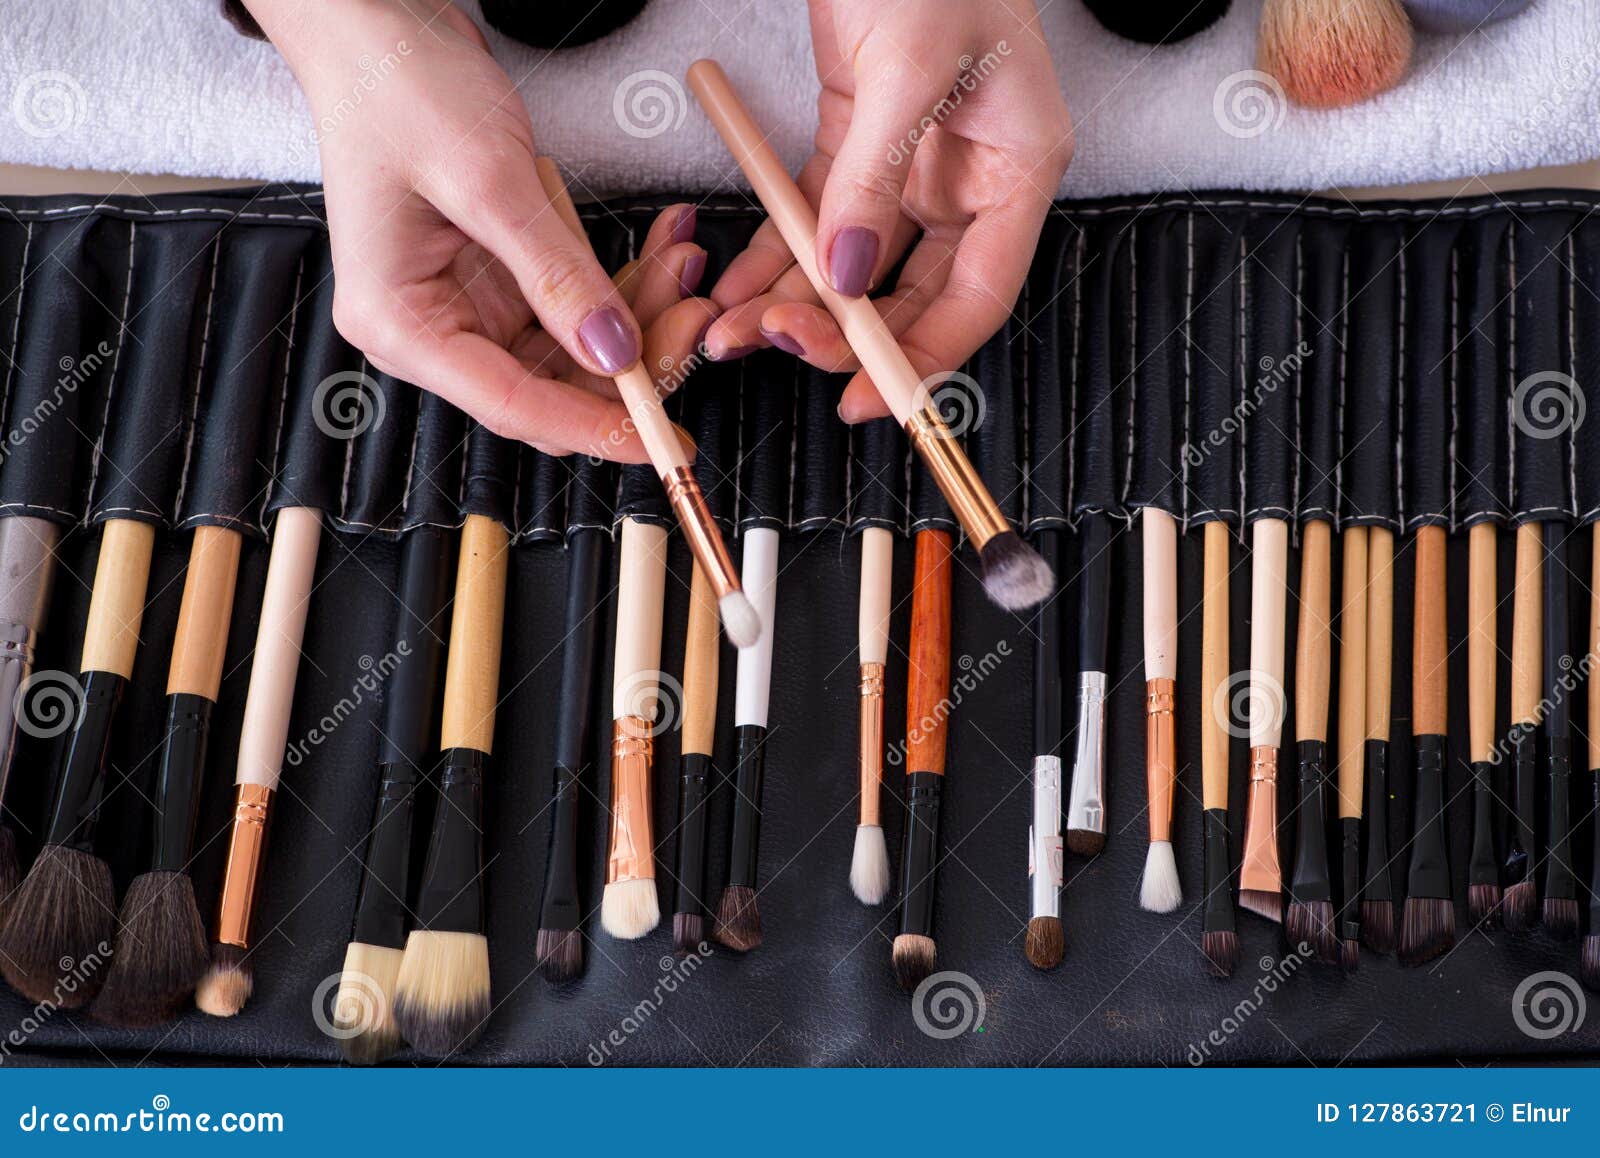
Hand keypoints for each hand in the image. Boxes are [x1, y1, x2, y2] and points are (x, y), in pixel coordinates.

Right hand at [246, 0, 714, 459]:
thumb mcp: (488, 179)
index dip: (593, 426)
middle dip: (632, 361)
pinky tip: (665, 251)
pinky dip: (625, 283)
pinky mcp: (500, 280)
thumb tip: (613, 353)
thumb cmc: (399, 86)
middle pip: (551, 387)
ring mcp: (468, 305)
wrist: (378, 24)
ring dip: (640, 314)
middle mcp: (430, 328)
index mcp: (400, 323)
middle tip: (696, 317)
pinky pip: (577, 306)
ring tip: (686, 261)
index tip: (660, 441)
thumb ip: (555, 273)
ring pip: (576, 352)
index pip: (512, 403)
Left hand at [705, 0, 1071, 421]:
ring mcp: (910, 167)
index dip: (926, 360)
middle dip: (846, 334)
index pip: (980, 295)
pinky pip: (817, 221)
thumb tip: (847, 277)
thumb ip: (875, 176)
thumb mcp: (908, 63)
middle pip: (913, 294)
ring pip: (858, 268)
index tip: (867, 400)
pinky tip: (737, 289)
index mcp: (1017, 168)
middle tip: (780, 348)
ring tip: (738, 331)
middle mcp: (969, 179)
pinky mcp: (855, 145)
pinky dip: (778, 257)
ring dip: (800, 305)